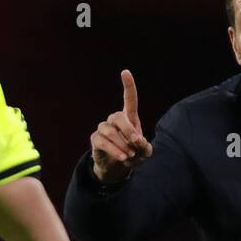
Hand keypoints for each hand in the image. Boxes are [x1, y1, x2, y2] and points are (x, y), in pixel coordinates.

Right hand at [90, 69, 152, 183]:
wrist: (117, 168)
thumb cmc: (133, 154)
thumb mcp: (144, 153)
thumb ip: (145, 146)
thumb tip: (137, 141)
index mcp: (129, 118)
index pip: (129, 99)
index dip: (128, 86)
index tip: (125, 72)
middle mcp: (115, 120)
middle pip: (118, 117)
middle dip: (128, 130)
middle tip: (137, 142)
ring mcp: (103, 129)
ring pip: (109, 131)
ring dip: (122, 144)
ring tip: (130, 155)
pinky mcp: (96, 140)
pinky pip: (102, 142)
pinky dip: (114, 150)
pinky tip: (122, 157)